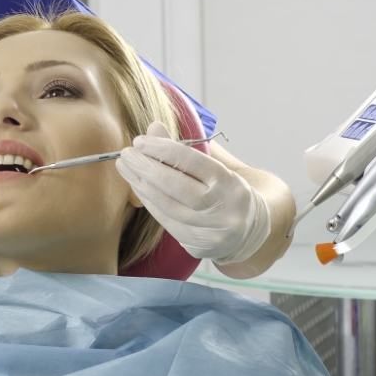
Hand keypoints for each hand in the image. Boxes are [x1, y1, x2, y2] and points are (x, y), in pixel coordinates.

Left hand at [116, 122, 270, 264]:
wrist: (250, 230)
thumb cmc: (227, 190)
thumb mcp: (216, 165)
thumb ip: (185, 148)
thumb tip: (153, 129)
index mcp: (231, 184)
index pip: (192, 162)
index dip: (162, 149)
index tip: (140, 141)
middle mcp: (223, 210)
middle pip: (176, 186)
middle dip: (146, 167)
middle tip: (126, 154)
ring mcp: (211, 232)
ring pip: (167, 207)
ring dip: (141, 185)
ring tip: (125, 168)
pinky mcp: (198, 247)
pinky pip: (166, 222)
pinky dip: (149, 203)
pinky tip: (138, 188)